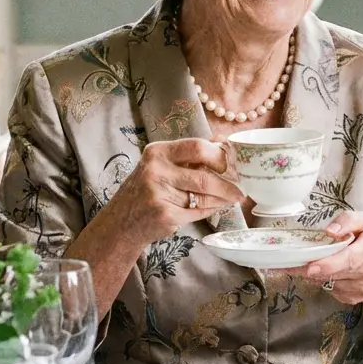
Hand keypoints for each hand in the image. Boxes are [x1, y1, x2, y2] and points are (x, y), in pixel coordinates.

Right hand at [99, 138, 241, 247]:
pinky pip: (199, 212)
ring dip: (224, 198)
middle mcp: (156, 171)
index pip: (197, 147)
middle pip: (204, 176)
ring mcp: (160, 195)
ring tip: (234, 197)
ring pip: (204, 197)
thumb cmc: (146, 189)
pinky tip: (218, 207)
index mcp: (158, 152)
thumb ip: (188, 154)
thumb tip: (223, 142)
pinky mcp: (166, 216)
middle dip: (228, 183)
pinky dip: (212, 210)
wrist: (121, 222)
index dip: (219, 155)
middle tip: (241, 187)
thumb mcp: (160, 165)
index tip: (231, 163)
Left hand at [287, 211, 362, 319]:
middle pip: (337, 272)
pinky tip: (326, 271)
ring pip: (331, 282)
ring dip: (316, 274)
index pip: (351, 258)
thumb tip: (330, 231)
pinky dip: (324, 280)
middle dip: (312, 269)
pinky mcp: (355, 298)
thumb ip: (349, 220)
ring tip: (309, 263)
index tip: (311, 267)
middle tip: (291, 266)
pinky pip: (332, 290)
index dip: (330, 264)